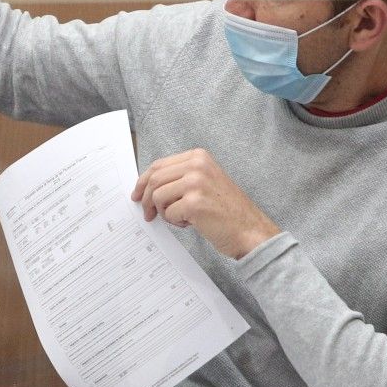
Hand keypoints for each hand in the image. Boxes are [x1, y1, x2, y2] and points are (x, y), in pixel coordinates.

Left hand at [131, 148, 280, 259]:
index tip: (137, 194)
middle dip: (146, 199)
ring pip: (158, 197)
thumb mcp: (205, 182)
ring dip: (164, 212)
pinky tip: (190, 224)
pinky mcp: (194, 203)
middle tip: (148, 214)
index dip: (143, 181)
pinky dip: (175, 222)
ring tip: (181, 219)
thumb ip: (181, 178)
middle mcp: (197, 165)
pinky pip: (168, 213)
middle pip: (154, 179)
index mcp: (199, 156)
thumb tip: (148, 186)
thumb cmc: (227, 210)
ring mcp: (196, 183)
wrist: (249, 230)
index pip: (159, 165)